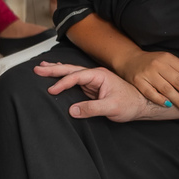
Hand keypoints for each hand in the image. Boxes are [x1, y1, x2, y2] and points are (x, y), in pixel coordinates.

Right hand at [33, 62, 151, 120]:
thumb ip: (91, 108)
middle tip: (38, 68)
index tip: (52, 91)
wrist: (140, 105)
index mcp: (100, 75)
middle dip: (54, 69)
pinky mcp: (92, 89)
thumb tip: (72, 110)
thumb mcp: (111, 107)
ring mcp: (93, 81)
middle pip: (71, 70)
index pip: (76, 76)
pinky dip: (64, 78)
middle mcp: (95, 76)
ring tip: (43, 67)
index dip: (63, 83)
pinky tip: (58, 75)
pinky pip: (75, 82)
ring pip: (72, 74)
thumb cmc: (130, 104)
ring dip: (57, 71)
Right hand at [117, 51, 178, 109]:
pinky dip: (160, 100)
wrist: (129, 60)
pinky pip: (150, 93)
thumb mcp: (169, 60)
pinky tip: (168, 105)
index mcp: (168, 58)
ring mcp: (147, 73)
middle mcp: (158, 64)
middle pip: (178, 81)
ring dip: (178, 99)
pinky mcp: (138, 81)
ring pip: (166, 88)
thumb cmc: (153, 62)